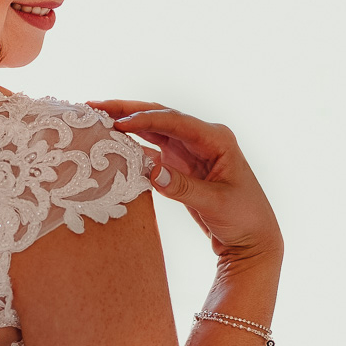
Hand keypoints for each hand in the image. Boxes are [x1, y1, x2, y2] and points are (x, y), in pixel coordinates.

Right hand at [87, 99, 282, 264]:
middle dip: (127, 110)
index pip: (174, 121)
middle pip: (160, 116)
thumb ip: (182, 187)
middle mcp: (202, 138)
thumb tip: (150, 171)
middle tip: (94, 106)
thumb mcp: (215, 203)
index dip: (144, 119)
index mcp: (217, 139)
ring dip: (126, 123)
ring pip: (153, 129)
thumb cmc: (244, 218)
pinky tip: (111, 142)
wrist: (252, 240)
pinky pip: (152, 148)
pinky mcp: (180, 165)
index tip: (116, 123)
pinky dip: (131, 144)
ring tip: (96, 117)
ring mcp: (190, 150)